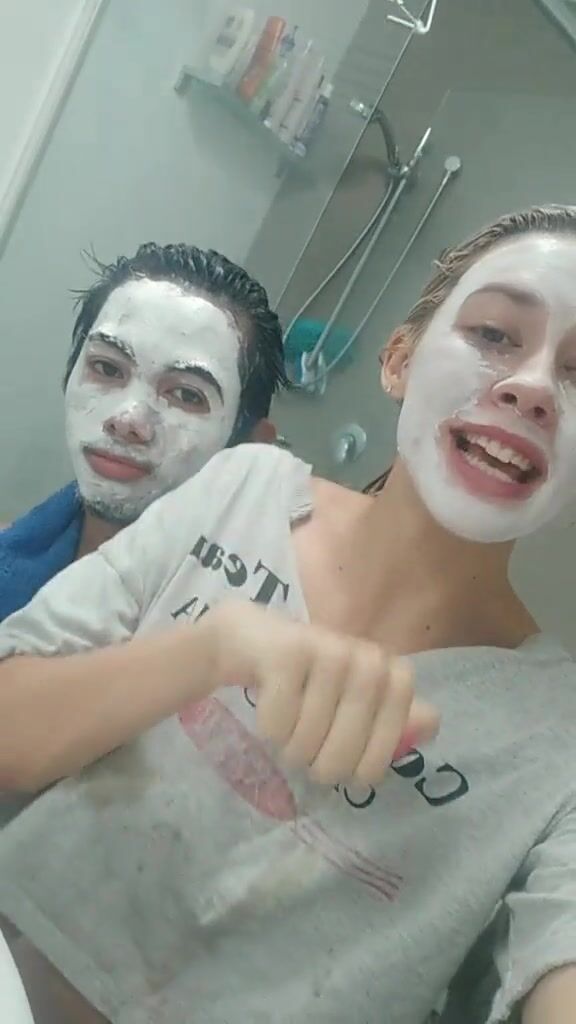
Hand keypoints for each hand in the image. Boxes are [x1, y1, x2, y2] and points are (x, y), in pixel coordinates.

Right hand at [210, 602, 438, 786]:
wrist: (253, 638)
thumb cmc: (311, 679)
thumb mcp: (355, 698)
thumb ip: (392, 713)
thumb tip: (430, 725)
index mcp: (391, 671)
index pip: (391, 740)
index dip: (370, 762)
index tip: (352, 772)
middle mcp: (367, 656)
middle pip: (347, 746)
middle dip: (324, 766)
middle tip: (310, 762)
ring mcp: (329, 650)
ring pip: (308, 738)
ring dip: (292, 750)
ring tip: (289, 736)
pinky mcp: (287, 652)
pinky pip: (279, 722)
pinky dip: (270, 730)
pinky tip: (270, 711)